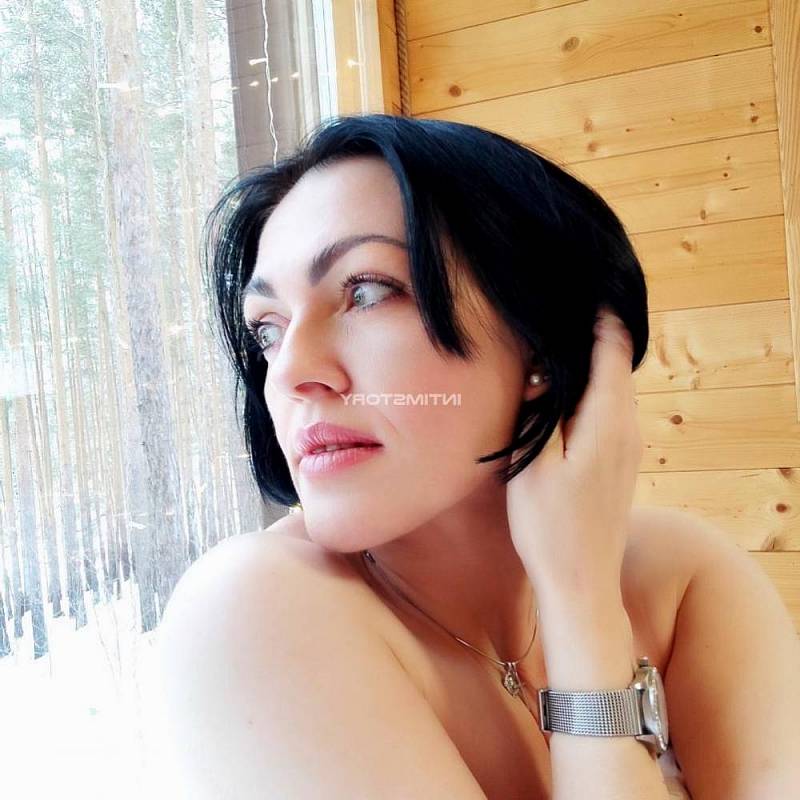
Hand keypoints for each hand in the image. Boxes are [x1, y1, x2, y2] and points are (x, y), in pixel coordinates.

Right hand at [506, 307, 643, 600]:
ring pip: (614, 386)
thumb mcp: (532, 466)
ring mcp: (627, 447)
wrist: (581, 580)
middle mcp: (626, 429)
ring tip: (560, 340)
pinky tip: (567, 390)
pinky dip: (594, 387)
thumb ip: (539, 413)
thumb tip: (541, 370)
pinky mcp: (620, 461)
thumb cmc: (550, 527)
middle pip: (617, 364)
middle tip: (561, 308)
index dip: (599, 319)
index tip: (578, 291)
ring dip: (594, 361)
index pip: (610, 352)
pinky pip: (612, 408)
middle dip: (595, 334)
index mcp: (606, 423)